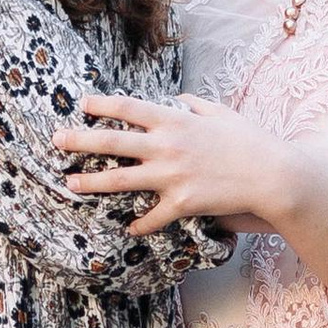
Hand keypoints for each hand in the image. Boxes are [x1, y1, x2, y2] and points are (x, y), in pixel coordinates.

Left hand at [54, 91, 282, 236]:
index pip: (128, 108)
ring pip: (119, 179)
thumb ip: (196, 105)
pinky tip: (128, 229)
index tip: (82, 104)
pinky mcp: (181, 203)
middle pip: (111, 142)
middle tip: (55, 140)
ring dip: (90, 182)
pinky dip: (139, 224)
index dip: (101, 104)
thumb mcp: (222, 113)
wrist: (271, 175)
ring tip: (69, 183)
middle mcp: (166, 146)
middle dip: (79, 140)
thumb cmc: (250, 141)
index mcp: (175, 120)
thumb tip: (178, 98)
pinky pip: (151, 217)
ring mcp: (171, 176)